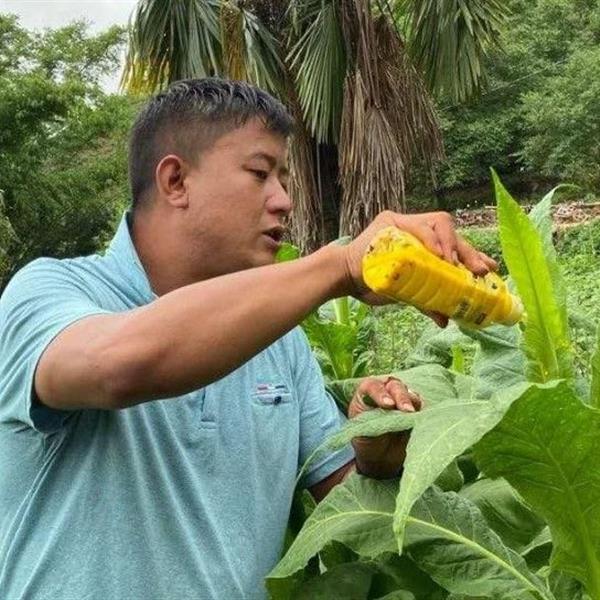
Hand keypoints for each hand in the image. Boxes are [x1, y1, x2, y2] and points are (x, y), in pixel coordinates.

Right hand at [340, 211, 497, 309]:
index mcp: (422, 244)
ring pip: (438, 223)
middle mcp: (415, 228)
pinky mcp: (389, 221)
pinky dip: (431, 238)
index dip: (473, 256)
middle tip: (481, 270)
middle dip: (468, 252)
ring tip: (456, 263)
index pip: (453, 246)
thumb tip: (446, 319)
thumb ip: (427, 301)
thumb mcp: (407, 293)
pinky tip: (440, 254)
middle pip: (451, 234)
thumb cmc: (373, 284)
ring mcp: (403, 222)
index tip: (489, 269)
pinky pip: (416, 226)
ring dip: (452, 243)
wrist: (344, 279)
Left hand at [348, 375, 422, 478]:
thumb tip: (386, 417)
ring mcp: (403, 400)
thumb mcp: (362, 430)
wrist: (380, 457)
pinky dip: (423, 414)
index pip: (372, 386)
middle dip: (401, 397)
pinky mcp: (416, 412)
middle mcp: (386, 391)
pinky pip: (422, 409)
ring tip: (414, 415)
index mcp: (368, 392)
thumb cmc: (366, 440)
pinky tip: (422, 421)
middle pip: (395, 387)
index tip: (387, 405)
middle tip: (407, 410)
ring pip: (411, 395)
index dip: (380, 393)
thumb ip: (371, 421)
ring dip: (413, 404)